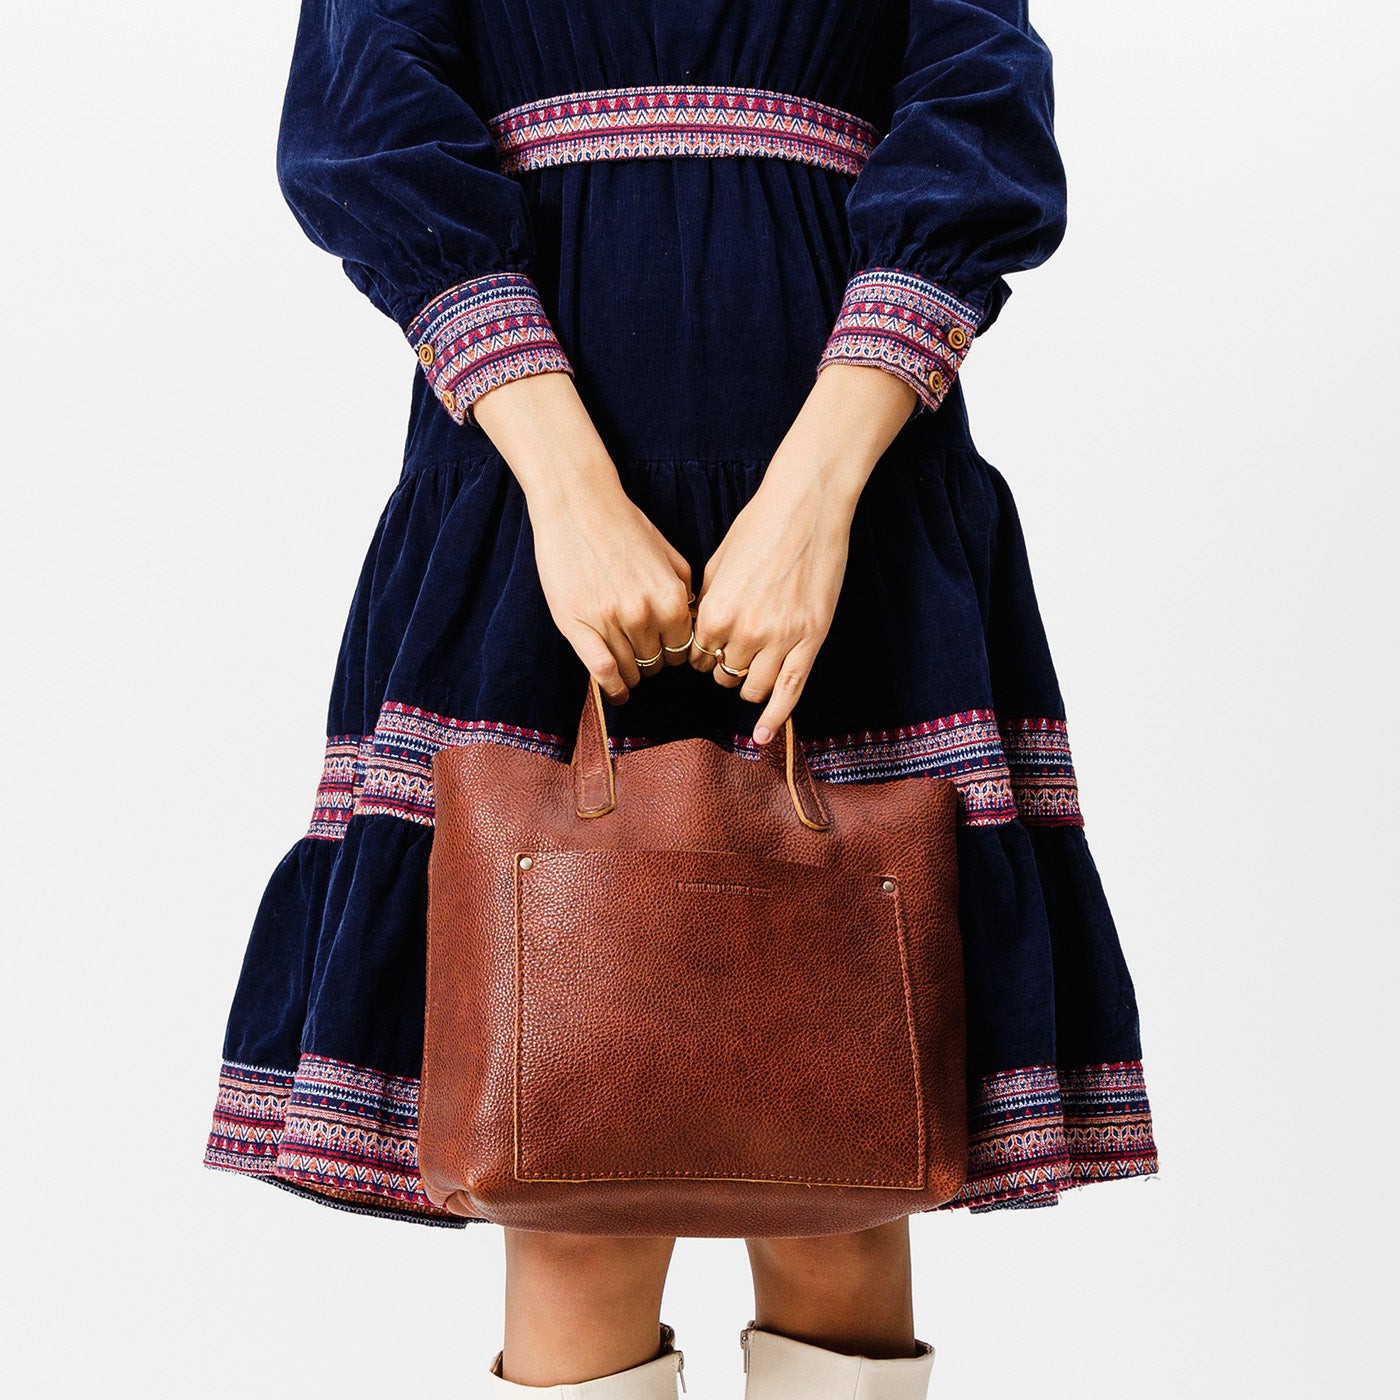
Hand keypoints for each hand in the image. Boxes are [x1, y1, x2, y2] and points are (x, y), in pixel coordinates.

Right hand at [473, 373, 693, 702]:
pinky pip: (602, 672)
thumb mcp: (671, 558)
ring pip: (630, 671)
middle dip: (652, 663)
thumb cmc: (625, 527)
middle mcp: (644, 614)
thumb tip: (693, 627)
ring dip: (631, 675)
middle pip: (657, 664)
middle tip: (642, 655)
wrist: (578, 504)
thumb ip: (685, 595)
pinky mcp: (577, 625)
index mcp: (672, 599)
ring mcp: (610, 621)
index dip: (674, 654)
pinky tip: (617, 691)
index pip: (683, 650)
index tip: (665, 652)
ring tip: (627, 673)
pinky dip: (612, 688)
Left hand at [691, 362, 917, 743]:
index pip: (697, 657)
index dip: (703, 654)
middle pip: (725, 675)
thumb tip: (700, 631)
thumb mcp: (718, 563)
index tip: (712, 646)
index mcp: (714, 613)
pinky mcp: (811, 640)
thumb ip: (707, 604)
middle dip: (726, 667)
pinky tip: (765, 739)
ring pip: (754, 688)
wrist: (806, 506)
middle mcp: (744, 633)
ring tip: (755, 668)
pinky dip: (775, 719)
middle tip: (736, 650)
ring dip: (749, 685)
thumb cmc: (760, 526)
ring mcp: (780, 640)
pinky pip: (790, 692)